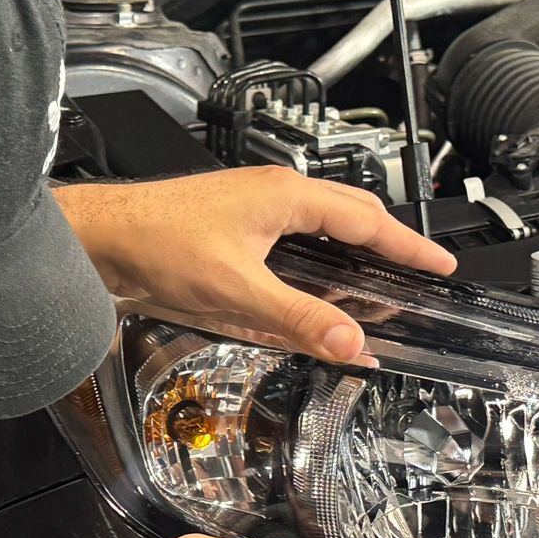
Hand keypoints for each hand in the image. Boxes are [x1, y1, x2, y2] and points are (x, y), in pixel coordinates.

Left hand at [54, 168, 456, 365]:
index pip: (367, 219)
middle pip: (349, 217)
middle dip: (386, 245)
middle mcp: (272, 196)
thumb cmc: (154, 241)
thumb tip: (350, 341)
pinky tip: (310, 288)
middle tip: (417, 271)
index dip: (408, 245)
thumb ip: (298, 318)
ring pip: (318, 229)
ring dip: (349, 253)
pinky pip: (288, 243)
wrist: (99, 239)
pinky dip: (311, 264)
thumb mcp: (238, 289)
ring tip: (376, 281)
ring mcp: (250, 211)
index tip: (439, 264)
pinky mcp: (230, 230)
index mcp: (285, 196)